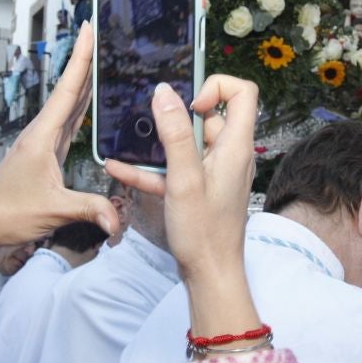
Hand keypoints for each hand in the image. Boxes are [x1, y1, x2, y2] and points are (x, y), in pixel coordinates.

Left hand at [0, 23, 118, 307]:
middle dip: (86, 61)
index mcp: (43, 136)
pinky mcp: (46, 154)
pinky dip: (81, 107)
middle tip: (102, 33)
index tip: (89, 28)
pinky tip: (90, 101)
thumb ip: (89, 209)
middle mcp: (42, 133)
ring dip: (84, 81)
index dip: (81, 58)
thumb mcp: (53, 210)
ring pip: (69, 105)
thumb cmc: (10, 214)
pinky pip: (68, 123)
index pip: (68, 90)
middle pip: (70, 90)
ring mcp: (43, 142)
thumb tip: (118, 220)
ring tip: (101, 59)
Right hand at [106, 76, 261, 338]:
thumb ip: (174, 134)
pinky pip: (177, 168)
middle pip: (209, 116)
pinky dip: (152, 167)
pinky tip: (119, 169)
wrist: (210, 276)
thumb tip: (164, 92)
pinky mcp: (201, 188)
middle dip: (177, 115)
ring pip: (187, 144)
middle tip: (152, 121)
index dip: (215, 86)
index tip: (189, 103)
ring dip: (158, 143)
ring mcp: (216, 171)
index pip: (242, 92)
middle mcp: (230, 154)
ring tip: (128, 142)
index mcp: (236, 145)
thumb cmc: (204, 232)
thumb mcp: (184, 178)